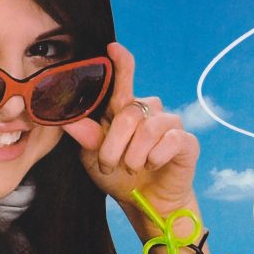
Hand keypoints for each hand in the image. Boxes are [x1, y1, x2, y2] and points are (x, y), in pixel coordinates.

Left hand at [61, 42, 199, 227]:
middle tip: (108, 164)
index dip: (121, 64)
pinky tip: (151, 165)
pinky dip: (155, 156)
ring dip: (133, 154)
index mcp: (125, 111)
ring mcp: (170, 125)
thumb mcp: (95, 158)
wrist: (147, 205)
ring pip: (148, 127)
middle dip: (114, 143)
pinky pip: (170, 140)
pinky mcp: (186, 142)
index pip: (124, 81)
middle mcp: (149, 112)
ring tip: (131, 169)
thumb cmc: (121, 177)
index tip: (112, 48)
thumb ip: (87, 137)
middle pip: (129, 112)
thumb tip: (67, 119)